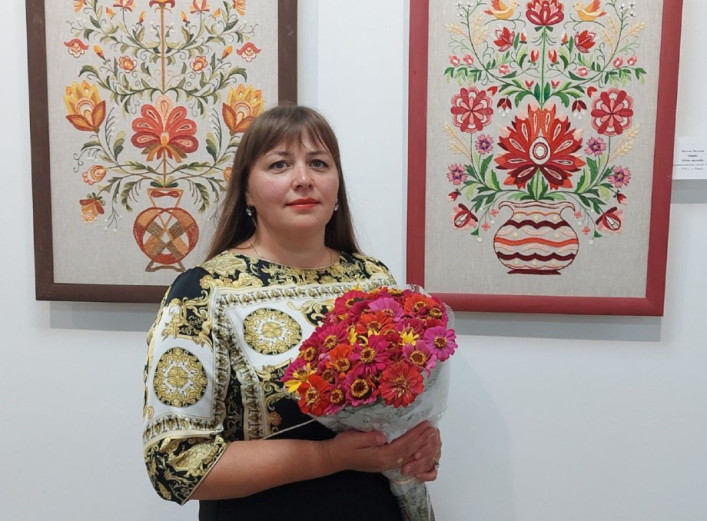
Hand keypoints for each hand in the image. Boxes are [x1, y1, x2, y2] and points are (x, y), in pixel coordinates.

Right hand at [321, 422, 441, 481]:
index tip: (425, 424)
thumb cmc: (342, 446)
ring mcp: (385, 464)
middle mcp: (386, 462)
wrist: (333, 458)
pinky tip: (418, 445)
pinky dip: (412, 451)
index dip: (415, 435)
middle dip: (422, 440)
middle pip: (409, 452)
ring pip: (407, 456)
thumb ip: (369, 437)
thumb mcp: (353, 438)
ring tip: (429, 435)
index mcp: (380, 456)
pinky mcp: (383, 462)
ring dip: (419, 446)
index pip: (403, 445)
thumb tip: (383, 435)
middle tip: (433, 428)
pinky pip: (402, 458)